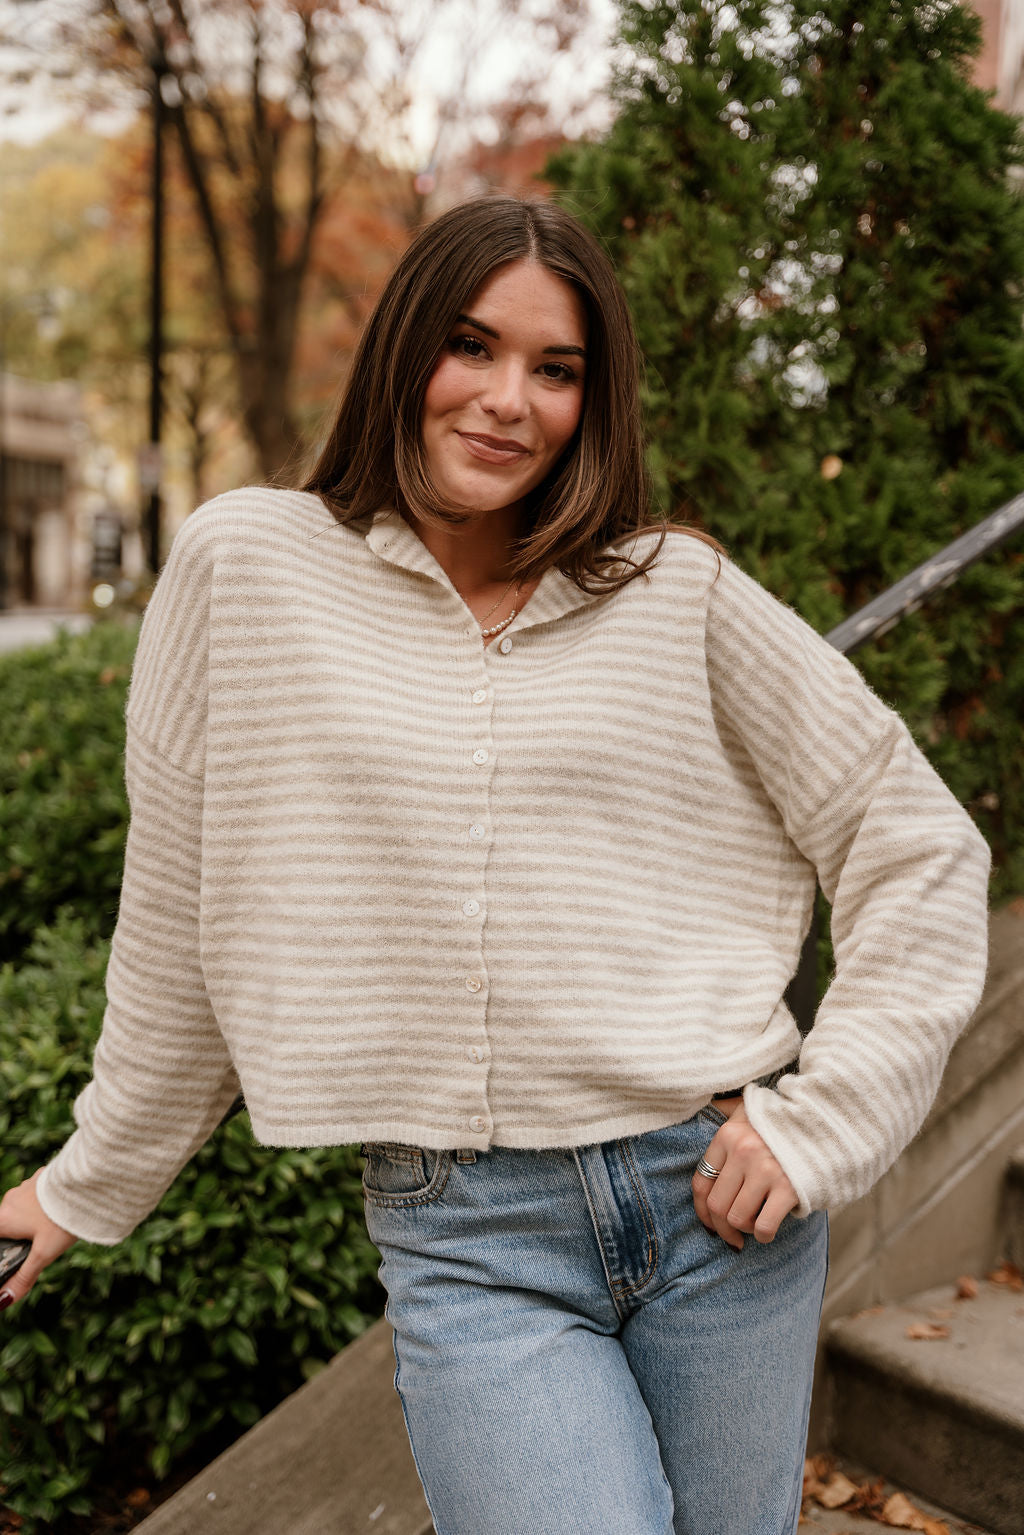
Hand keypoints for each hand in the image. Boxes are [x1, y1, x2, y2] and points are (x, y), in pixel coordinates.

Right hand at [0, 1170, 76, 1311]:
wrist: (88, 1185)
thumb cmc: (62, 1219)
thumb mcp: (43, 1254)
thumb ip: (24, 1277)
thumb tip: (5, 1299)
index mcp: (4, 1218)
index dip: (5, 1248)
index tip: (18, 1252)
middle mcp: (11, 1198)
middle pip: (9, 1223)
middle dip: (21, 1235)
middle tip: (41, 1243)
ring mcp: (27, 1185)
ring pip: (24, 1207)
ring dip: (34, 1219)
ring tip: (54, 1228)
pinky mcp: (43, 1176)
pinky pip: (38, 1194)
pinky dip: (45, 1204)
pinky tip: (59, 1211)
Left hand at [692, 1098, 797, 1249]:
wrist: (826, 1126)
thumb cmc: (781, 1122)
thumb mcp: (749, 1108)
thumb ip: (726, 1111)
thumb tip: (707, 1108)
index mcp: (728, 1135)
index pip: (701, 1182)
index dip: (702, 1211)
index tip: (711, 1223)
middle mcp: (743, 1151)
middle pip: (717, 1205)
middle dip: (722, 1228)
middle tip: (732, 1235)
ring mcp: (765, 1170)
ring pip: (737, 1218)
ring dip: (743, 1230)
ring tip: (753, 1226)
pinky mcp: (788, 1188)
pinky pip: (764, 1226)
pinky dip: (763, 1235)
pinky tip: (767, 1231)